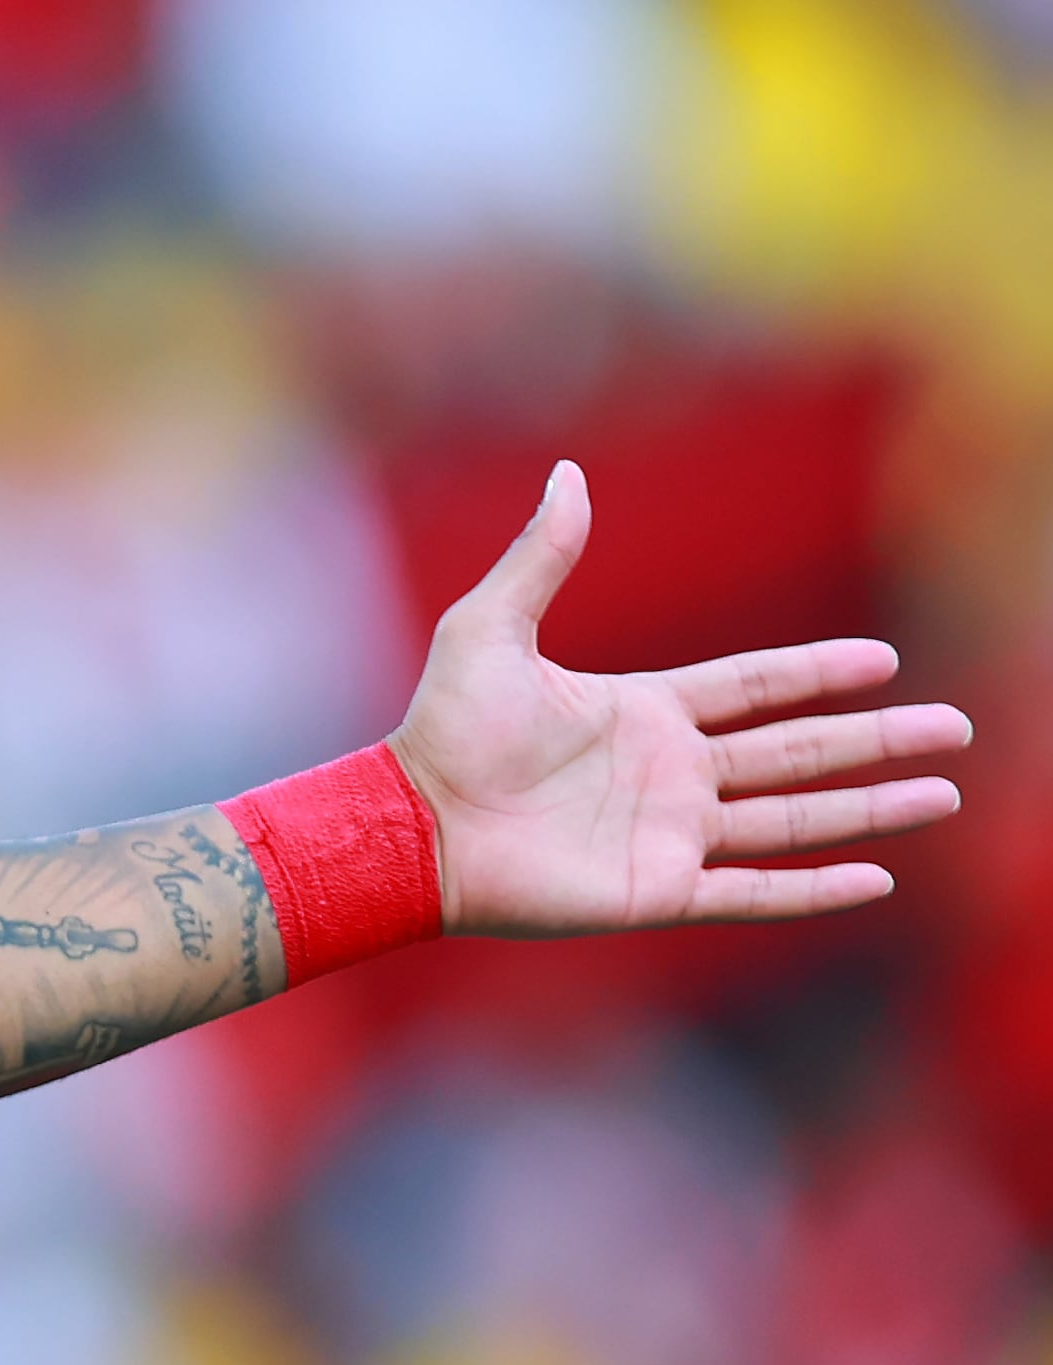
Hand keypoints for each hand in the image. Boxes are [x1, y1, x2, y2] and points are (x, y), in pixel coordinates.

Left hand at [392, 462, 970, 934]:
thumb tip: (569, 472)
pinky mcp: (656, 891)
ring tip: (943, 794)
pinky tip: (878, 881)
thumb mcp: (490, 629)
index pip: (756, 687)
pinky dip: (815, 889)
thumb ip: (540, 556)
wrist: (409, 826)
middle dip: (877, 741)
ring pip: (795, 820)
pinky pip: (754, 892)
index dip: (817, 674)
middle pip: (798, 752)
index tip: (884, 663)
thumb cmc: (441, 731)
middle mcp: (668, 774)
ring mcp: (668, 835)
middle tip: (955, 730)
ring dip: (870, 810)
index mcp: (642, 712)